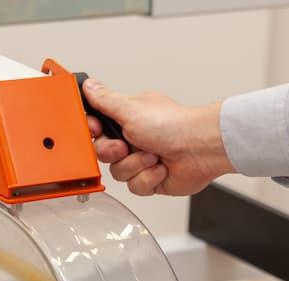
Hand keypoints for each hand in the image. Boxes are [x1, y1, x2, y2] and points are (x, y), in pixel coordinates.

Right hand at [82, 79, 234, 195]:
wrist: (200, 148)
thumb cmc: (173, 125)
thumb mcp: (130, 108)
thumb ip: (105, 100)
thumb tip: (88, 85)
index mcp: (127, 119)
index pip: (97, 127)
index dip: (93, 132)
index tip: (97, 130)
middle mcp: (134, 139)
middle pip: (104, 153)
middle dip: (114, 152)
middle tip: (126, 146)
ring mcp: (143, 160)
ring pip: (119, 173)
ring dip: (136, 165)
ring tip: (153, 156)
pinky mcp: (152, 180)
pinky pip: (135, 187)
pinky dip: (148, 178)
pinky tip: (161, 168)